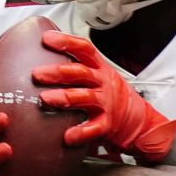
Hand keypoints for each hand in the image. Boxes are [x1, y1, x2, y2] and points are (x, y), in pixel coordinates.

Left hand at [33, 30, 175, 161]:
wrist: (138, 121)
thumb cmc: (111, 96)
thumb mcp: (99, 76)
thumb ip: (76, 69)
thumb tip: (42, 60)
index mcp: (99, 68)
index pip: (84, 49)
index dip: (67, 42)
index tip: (47, 39)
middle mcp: (103, 83)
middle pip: (81, 72)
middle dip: (58, 72)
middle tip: (37, 73)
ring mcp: (106, 103)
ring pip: (86, 97)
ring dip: (65, 97)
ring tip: (46, 98)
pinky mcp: (108, 124)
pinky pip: (95, 128)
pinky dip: (81, 132)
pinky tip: (68, 136)